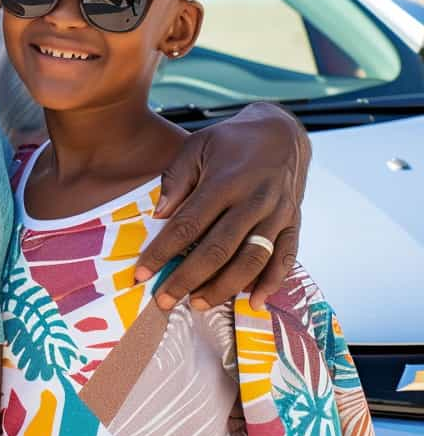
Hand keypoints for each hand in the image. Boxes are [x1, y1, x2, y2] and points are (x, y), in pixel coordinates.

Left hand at [134, 102, 308, 311]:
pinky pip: (286, 257)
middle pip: (217, 249)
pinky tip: (253, 302)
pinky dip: (271, 282)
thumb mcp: (197, 146)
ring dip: (225, 287)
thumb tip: (159, 215)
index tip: (142, 273)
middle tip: (165, 300)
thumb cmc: (231, 140)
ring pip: (251, 259)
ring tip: (199, 304)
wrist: (281, 131)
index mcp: (224, 182)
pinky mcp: (294, 223)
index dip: (163, 252)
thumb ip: (177, 179)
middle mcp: (252, 201)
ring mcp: (276, 215)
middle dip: (188, 279)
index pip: (187, 225)